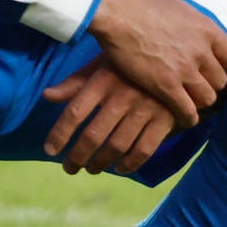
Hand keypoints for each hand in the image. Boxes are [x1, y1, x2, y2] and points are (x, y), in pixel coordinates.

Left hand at [42, 62, 178, 175]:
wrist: (180, 58)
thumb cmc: (133, 61)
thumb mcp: (104, 63)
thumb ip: (76, 82)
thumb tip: (47, 96)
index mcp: (105, 79)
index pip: (75, 112)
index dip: (59, 134)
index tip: (50, 150)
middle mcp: (123, 95)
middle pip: (94, 136)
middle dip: (77, 157)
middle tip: (69, 168)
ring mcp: (146, 109)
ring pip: (117, 146)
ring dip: (101, 163)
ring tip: (92, 168)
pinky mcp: (166, 119)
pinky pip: (144, 150)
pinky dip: (130, 164)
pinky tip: (120, 168)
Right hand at [86, 0, 226, 125]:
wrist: (119, 13)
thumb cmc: (139, 0)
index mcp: (207, 29)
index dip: (221, 65)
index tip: (210, 68)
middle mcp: (202, 51)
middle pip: (220, 81)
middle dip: (209, 85)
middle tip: (196, 88)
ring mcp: (186, 70)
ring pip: (207, 98)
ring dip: (198, 102)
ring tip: (189, 104)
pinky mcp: (167, 86)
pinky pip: (187, 110)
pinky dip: (186, 118)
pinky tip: (182, 120)